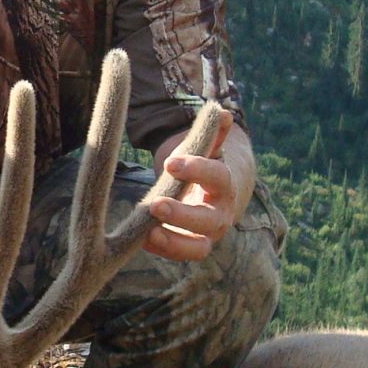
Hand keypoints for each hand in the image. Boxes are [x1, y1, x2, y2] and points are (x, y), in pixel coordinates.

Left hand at [145, 112, 239, 261]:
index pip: (217, 177)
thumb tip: (222, 113)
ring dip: (174, 242)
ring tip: (148, 234)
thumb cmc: (201, 166)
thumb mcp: (204, 148)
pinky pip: (181, 255)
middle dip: (182, 214)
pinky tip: (142, 240)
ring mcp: (207, 234)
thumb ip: (212, 133)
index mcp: (224, 183)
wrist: (210, 192)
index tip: (170, 163)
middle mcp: (221, 213)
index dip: (196, 170)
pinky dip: (163, 249)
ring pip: (199, 247)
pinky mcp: (191, 246)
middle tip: (156, 205)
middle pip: (208, 219)